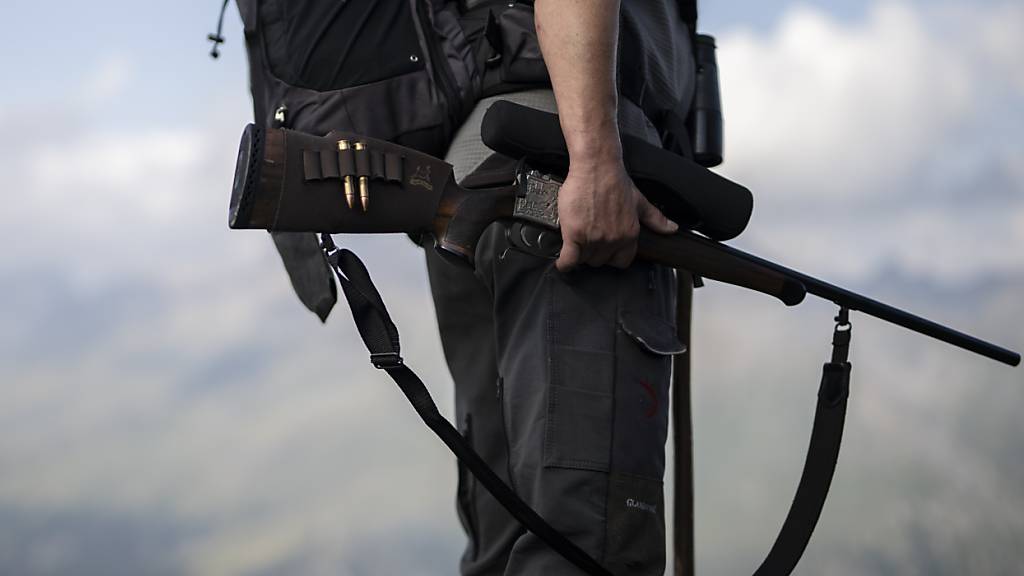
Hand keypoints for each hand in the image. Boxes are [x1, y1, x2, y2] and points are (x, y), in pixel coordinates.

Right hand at [555, 156, 677, 271]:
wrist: (596, 167)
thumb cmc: (615, 180)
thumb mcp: (639, 201)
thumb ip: (655, 218)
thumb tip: (671, 229)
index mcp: (629, 234)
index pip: (621, 262)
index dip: (612, 257)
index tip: (604, 251)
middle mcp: (613, 240)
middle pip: (600, 262)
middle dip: (594, 253)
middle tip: (588, 239)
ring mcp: (593, 239)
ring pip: (584, 260)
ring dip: (579, 254)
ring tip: (576, 241)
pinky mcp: (574, 235)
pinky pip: (569, 260)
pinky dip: (565, 264)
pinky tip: (564, 263)